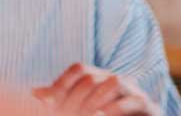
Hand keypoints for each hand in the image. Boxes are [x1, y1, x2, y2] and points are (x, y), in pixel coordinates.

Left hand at [32, 63, 158, 115]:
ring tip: (82, 115)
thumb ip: (63, 99)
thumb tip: (34, 93)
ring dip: (93, 101)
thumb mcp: (84, 107)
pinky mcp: (146, 105)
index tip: (46, 102)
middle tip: (62, 114)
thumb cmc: (109, 115)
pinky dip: (113, 109)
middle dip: (73, 98)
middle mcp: (116, 79)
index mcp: (100, 78)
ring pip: (112, 83)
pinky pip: (130, 101)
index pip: (79, 70)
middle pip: (91, 78)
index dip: (61, 83)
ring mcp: (133, 90)